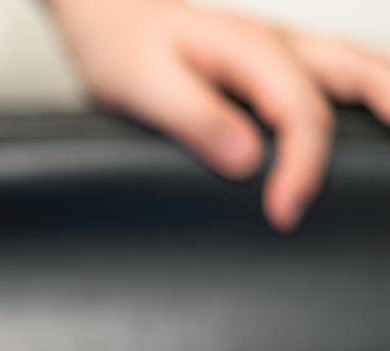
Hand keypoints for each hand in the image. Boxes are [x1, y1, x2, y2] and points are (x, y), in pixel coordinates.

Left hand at [47, 0, 389, 229]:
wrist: (106, 18)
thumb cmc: (119, 47)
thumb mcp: (143, 87)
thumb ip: (195, 119)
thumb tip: (246, 159)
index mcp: (251, 51)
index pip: (301, 115)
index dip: (301, 169)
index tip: (284, 214)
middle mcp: (277, 45)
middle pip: (359, 75)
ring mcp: (282, 50)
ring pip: (357, 68)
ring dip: (387, 97)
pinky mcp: (273, 63)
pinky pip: (336, 73)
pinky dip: (365, 93)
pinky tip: (371, 117)